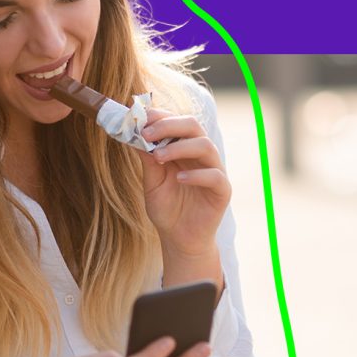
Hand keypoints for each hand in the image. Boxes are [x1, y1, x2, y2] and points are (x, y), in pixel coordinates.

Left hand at [138, 109, 230, 258]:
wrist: (179, 239)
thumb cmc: (166, 208)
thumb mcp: (151, 181)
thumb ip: (147, 159)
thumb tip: (134, 133)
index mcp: (184, 149)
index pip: (177, 122)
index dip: (160, 116)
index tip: (139, 120)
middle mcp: (201, 156)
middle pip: (194, 126)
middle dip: (169, 125)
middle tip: (147, 134)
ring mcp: (214, 171)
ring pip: (205, 146)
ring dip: (180, 146)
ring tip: (159, 156)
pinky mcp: (222, 191)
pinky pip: (215, 176)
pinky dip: (196, 174)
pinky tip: (179, 179)